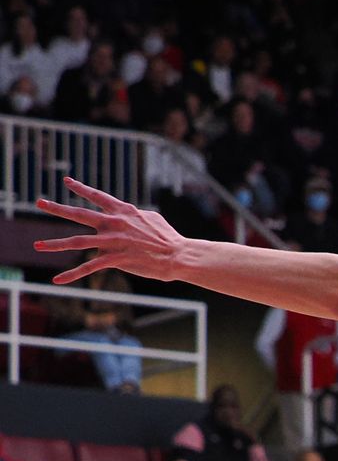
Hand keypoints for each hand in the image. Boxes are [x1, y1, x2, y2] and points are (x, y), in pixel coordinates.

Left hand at [34, 177, 186, 284]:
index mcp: (124, 211)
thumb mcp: (150, 219)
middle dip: (57, 208)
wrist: (178, 255)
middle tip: (39, 202)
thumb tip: (124, 217)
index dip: (81, 188)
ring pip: (77, 241)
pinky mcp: (115, 258)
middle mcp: (115, 223)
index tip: (66, 181)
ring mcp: (113, 241)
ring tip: (37, 245)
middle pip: (80, 214)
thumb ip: (132, 217)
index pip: (98, 197)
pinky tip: (58, 280)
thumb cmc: (167, 237)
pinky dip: (72, 274)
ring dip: (55, 244)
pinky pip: (89, 267)